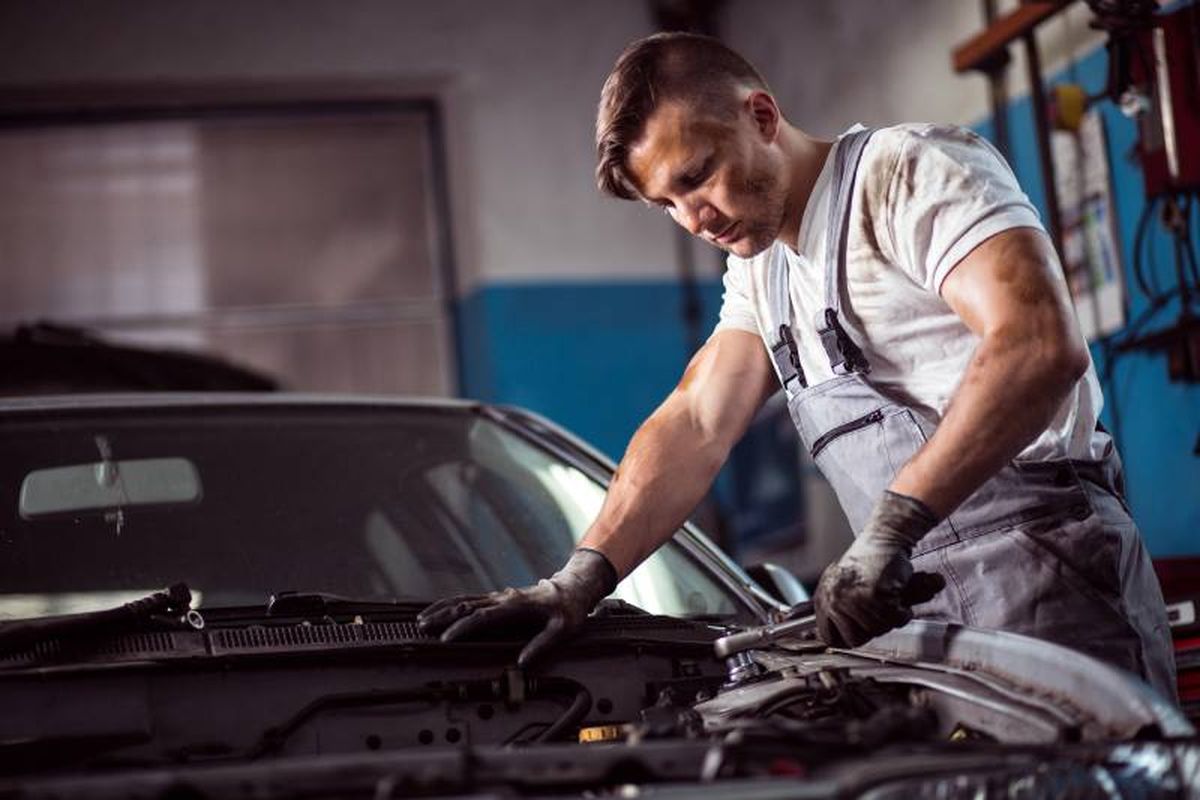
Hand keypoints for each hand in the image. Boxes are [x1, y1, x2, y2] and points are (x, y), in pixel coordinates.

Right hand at [416, 548, 617, 666]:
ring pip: (465, 601)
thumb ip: (542, 645)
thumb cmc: (568, 610)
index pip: (483, 617)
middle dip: (442, 616)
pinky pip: (471, 600)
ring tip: (422, 619)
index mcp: (517, 606)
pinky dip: (452, 605)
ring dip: (442, 609)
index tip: (446, 638)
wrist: (573, 588)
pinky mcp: (499, 599)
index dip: (463, 628)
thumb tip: (522, 662)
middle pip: (466, 605)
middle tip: (422, 627)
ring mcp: (500, 597)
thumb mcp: (562, 629)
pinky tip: (440, 611)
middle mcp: (504, 598)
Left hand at [814, 491, 945, 647]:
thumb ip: (835, 610)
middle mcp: (835, 601)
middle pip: (854, 639)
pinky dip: (902, 611)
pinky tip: (898, 594)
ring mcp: (854, 601)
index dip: (846, 638)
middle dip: (871, 628)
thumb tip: (817, 630)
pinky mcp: (875, 598)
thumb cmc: (869, 561)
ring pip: (877, 630)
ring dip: (889, 617)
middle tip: (878, 610)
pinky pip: (894, 619)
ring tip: (888, 597)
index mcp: (824, 598)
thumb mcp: (842, 586)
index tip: (859, 633)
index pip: (828, 637)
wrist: (884, 538)